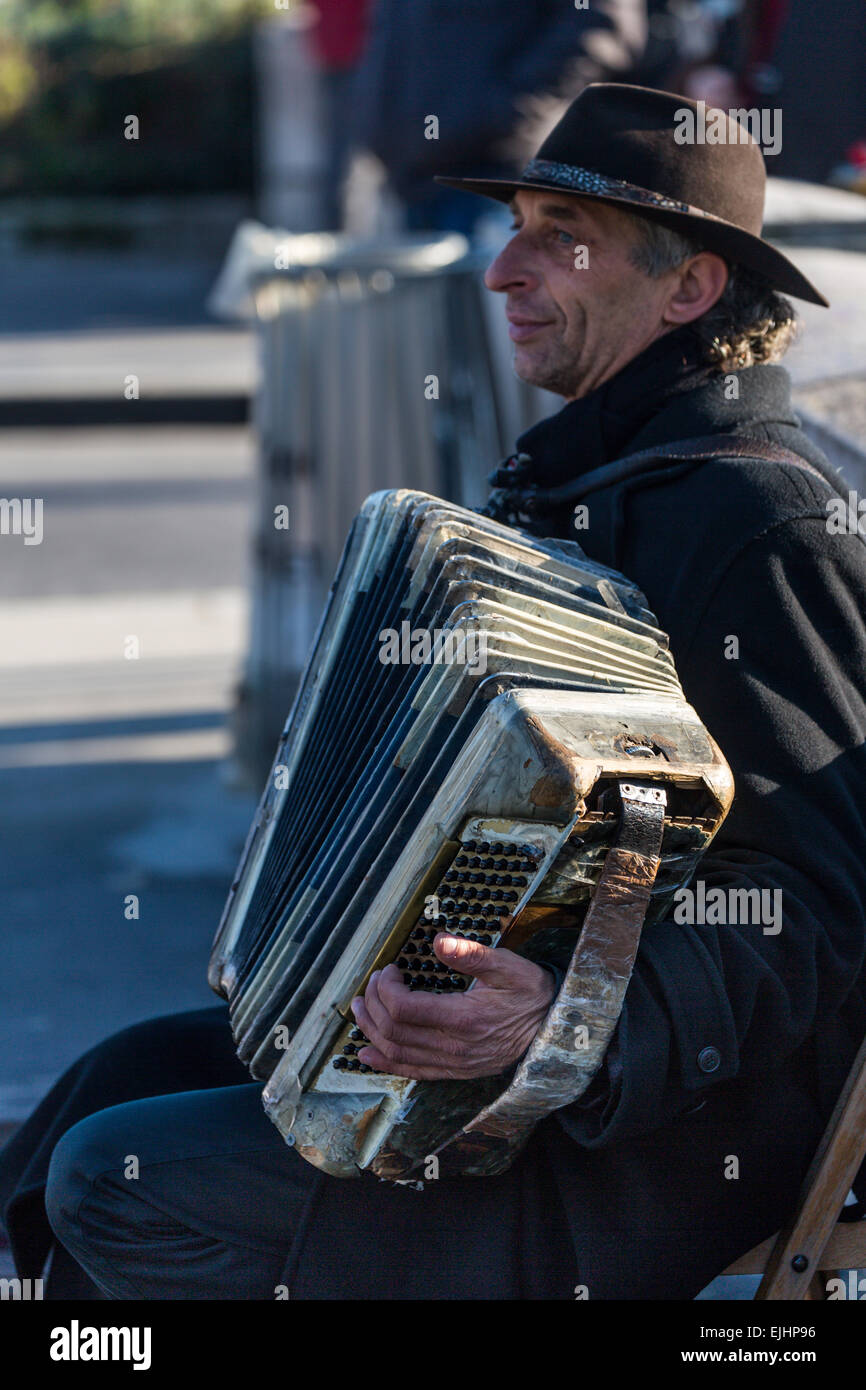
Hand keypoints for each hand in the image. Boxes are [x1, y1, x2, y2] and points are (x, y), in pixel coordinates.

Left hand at [349, 933, 555, 1080]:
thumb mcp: (508, 966)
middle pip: (393, 1031)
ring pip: (397, 1054)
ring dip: (371, 1031)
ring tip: (358, 1010)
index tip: (390, 969)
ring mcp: (454, 1064)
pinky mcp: (455, 1072)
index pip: (404, 1009)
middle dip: (373, 1005)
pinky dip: (385, 1063)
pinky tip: (368, 1053)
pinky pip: (412, 1072)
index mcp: (464, 1019)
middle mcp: (454, 1047)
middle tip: (372, 982)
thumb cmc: (530, 993)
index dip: (386, 988)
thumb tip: (439, 941)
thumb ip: (472, 955)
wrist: (554, 1029)